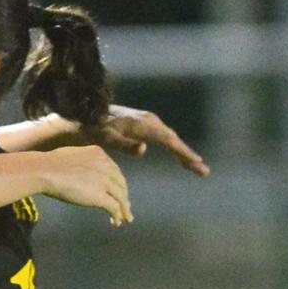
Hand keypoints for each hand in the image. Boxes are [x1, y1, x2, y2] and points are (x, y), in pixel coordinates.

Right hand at [37, 146, 131, 225]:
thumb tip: (77, 171)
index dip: (117, 182)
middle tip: (125, 206)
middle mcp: (106, 166)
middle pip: (121, 183)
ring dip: (125, 209)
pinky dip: (118, 216)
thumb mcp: (71, 155)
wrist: (45, 171)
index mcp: (99, 154)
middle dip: (124, 195)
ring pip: (121, 197)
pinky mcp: (100, 196)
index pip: (114, 170)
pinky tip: (116, 222)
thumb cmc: (49, 163)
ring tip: (126, 218)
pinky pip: (114, 207)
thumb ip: (81, 162)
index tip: (116, 191)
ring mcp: (105, 182)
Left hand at [93, 106, 208, 176]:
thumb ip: (124, 144)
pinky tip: (180, 157)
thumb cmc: (92, 130)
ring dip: (184, 153)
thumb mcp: (105, 139)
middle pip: (174, 140)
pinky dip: (175, 148)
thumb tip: (144, 149)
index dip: (183, 153)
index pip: (169, 141)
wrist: (83, 116)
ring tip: (197, 168)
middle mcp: (150, 121)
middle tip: (203, 172)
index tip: (197, 163)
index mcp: (144, 125)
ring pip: (171, 139)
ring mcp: (148, 122)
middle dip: (189, 156)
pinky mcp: (145, 125)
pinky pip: (165, 138)